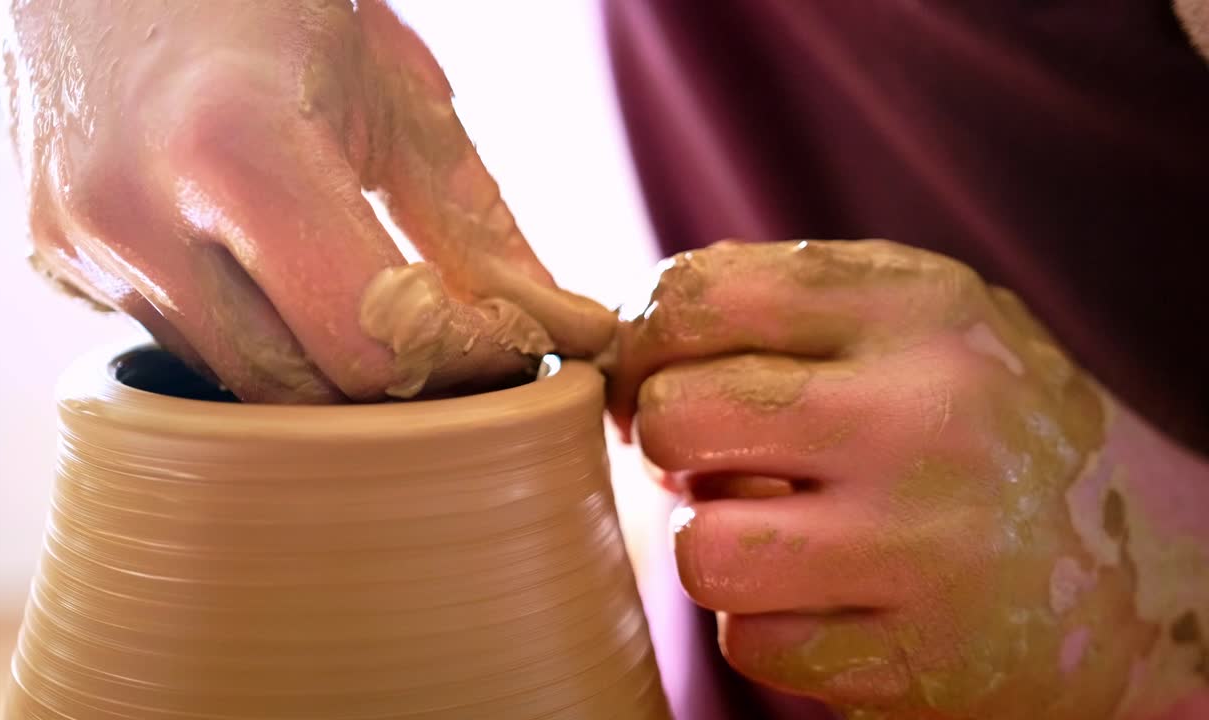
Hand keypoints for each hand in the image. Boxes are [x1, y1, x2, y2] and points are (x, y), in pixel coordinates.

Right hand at [0, 0, 611, 401]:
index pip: (368, 343)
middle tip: (455, 351)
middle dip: (397, 388)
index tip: (507, 349)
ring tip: (372, 310)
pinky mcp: (52, 260)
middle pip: (301, 392)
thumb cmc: (275, 0)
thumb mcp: (397, 94)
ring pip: (237, 385)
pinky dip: (247, 337)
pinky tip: (273, 278)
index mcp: (238, 150)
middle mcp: (135, 213)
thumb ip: (476, 226)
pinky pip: (178, 346)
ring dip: (320, 371)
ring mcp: (78, 244)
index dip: (458, 365)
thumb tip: (565, 326)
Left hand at [608, 240, 1208, 718]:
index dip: (639, 343)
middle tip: (710, 458)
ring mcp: (929, 545)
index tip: (655, 377)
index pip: (696, 295)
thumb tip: (622, 338)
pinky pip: (751, 643)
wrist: (1141, 565)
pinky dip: (769, 625)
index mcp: (916, 306)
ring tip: (770, 532)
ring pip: (699, 550)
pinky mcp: (923, 658)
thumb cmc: (982, 423)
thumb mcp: (915, 323)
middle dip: (668, 443)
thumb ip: (785, 306)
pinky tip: (830, 599)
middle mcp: (927, 415)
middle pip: (677, 418)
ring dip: (712, 546)